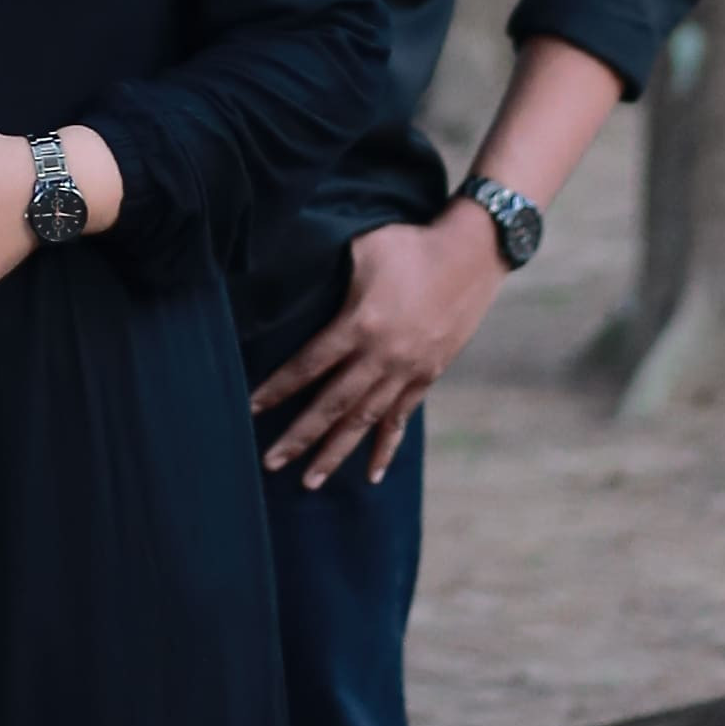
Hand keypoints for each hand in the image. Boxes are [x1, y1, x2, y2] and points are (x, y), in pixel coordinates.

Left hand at [250, 204, 501, 487]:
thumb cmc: (411, 244)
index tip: (251, 408)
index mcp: (360, 323)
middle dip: (299, 436)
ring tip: (309, 481)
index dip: (278, 388)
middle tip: (270, 463)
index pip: (309, 365)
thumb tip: (294, 278)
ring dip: (335, 452)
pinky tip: (372, 474)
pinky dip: (385, 447)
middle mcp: (382, 355)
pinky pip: (400, 419)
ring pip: (363, 421)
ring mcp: (406, 370)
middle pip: (332, 405)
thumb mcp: (364, 248)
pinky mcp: (427, 376)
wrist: (473, 254)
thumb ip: (331, 273)